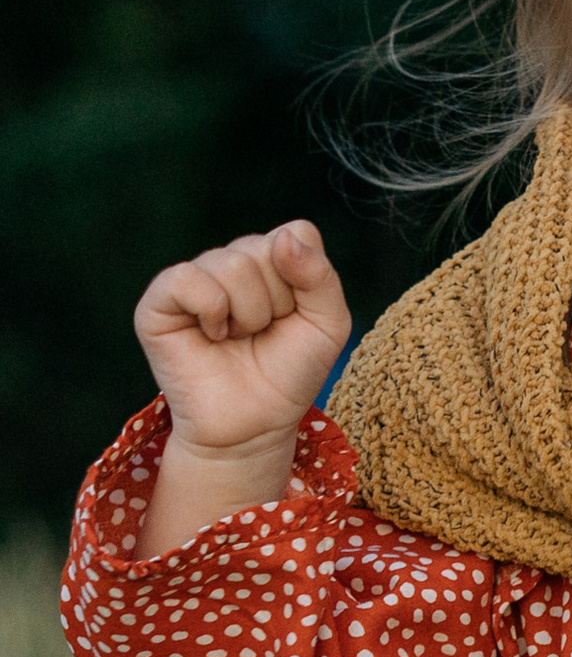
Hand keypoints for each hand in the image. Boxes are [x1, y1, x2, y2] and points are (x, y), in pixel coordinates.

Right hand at [138, 221, 350, 451]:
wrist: (254, 424)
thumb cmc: (289, 373)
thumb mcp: (328, 325)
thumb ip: (321, 276)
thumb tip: (283, 237)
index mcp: (270, 259)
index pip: (297, 233)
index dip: (304, 281)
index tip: (294, 317)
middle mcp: (229, 261)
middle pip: (265, 248)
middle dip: (277, 303)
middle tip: (262, 333)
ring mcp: (193, 278)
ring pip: (231, 264)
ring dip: (248, 314)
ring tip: (237, 338)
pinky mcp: (158, 302)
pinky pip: (186, 278)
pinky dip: (210, 310)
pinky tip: (212, 335)